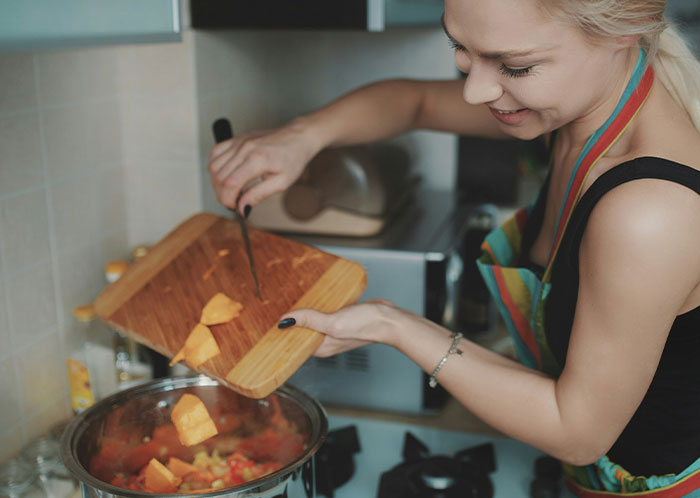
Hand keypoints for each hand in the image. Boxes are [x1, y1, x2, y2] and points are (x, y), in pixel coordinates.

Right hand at [207, 121, 320, 213]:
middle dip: (222, 194)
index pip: (231, 183)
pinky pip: (216, 153)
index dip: (227, 199)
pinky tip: (225, 175)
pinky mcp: (237, 139)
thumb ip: (258, 195)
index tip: (234, 207)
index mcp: (259, 159)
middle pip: (220, 176)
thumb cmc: (293, 158)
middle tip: (234, 202)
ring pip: (214, 166)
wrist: (298, 137)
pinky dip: (215, 167)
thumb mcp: (281, 182)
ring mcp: (239, 142)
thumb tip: (242, 208)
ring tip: (231, 190)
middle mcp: (246, 148)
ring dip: (217, 183)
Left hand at [279, 299, 407, 356]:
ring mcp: (334, 330)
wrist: (389, 319)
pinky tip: (315, 297)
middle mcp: (326, 340)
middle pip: (302, 331)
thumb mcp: (333, 323)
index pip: (295, 342)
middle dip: (292, 320)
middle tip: (277, 307)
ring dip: (305, 311)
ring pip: (313, 320)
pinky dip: (318, 305)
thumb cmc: (366, 326)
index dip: (283, 332)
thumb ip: (310, 320)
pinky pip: (324, 312)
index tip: (270, 322)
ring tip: (291, 300)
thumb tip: (286, 320)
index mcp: (321, 347)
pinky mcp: (342, 319)